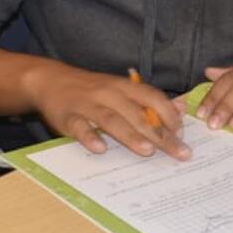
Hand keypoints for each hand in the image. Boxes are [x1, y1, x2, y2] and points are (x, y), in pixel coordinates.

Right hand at [30, 68, 190, 160]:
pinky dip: (89, 137)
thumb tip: (180, 107)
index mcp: (124, 86)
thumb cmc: (91, 88)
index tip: (182, 134)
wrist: (49, 79)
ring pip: (111, 120)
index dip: (169, 115)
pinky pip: (79, 127)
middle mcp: (108, 93)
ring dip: (131, 135)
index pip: (153, 98)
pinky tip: (100, 149)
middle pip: (137, 114)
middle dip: (160, 134)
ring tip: (148, 150)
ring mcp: (87, 105)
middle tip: (180, 152)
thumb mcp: (121, 88)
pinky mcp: (68, 116)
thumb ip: (149, 99)